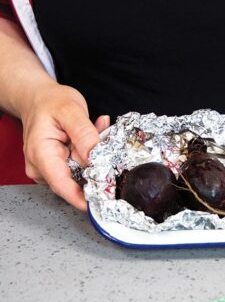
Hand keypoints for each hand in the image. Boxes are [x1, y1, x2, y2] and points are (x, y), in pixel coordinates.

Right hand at [21, 82, 109, 209]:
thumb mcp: (71, 110)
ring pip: (81, 174)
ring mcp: (49, 169)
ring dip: (95, 159)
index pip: (62, 185)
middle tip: (109, 148)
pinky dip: (90, 156)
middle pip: (74, 182)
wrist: (39, 99)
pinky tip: (92, 138)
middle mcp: (41, 167)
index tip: (102, 202)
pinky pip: (80, 168)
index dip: (82, 198)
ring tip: (98, 133)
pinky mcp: (58, 167)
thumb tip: (95, 158)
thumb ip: (84, 134)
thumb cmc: (50, 102)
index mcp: (41, 154)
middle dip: (96, 171)